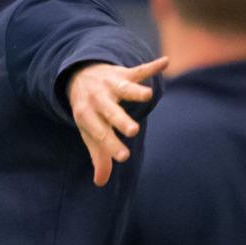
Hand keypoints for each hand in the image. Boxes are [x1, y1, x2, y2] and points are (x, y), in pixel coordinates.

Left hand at [66, 57, 168, 186]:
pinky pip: (139, 70)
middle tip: (133, 131)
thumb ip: (98, 155)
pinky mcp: (124, 73)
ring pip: (124, 88)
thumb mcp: (90, 133)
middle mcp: (98, 99)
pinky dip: (152, 66)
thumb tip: (100, 182)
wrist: (80, 76)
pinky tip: (165, 62)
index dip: (111, 146)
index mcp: (87, 117)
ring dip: (135, 91)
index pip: (100, 134)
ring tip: (148, 95)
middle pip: (111, 112)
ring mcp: (111, 84)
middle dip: (121, 120)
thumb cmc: (89, 112)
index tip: (124, 157)